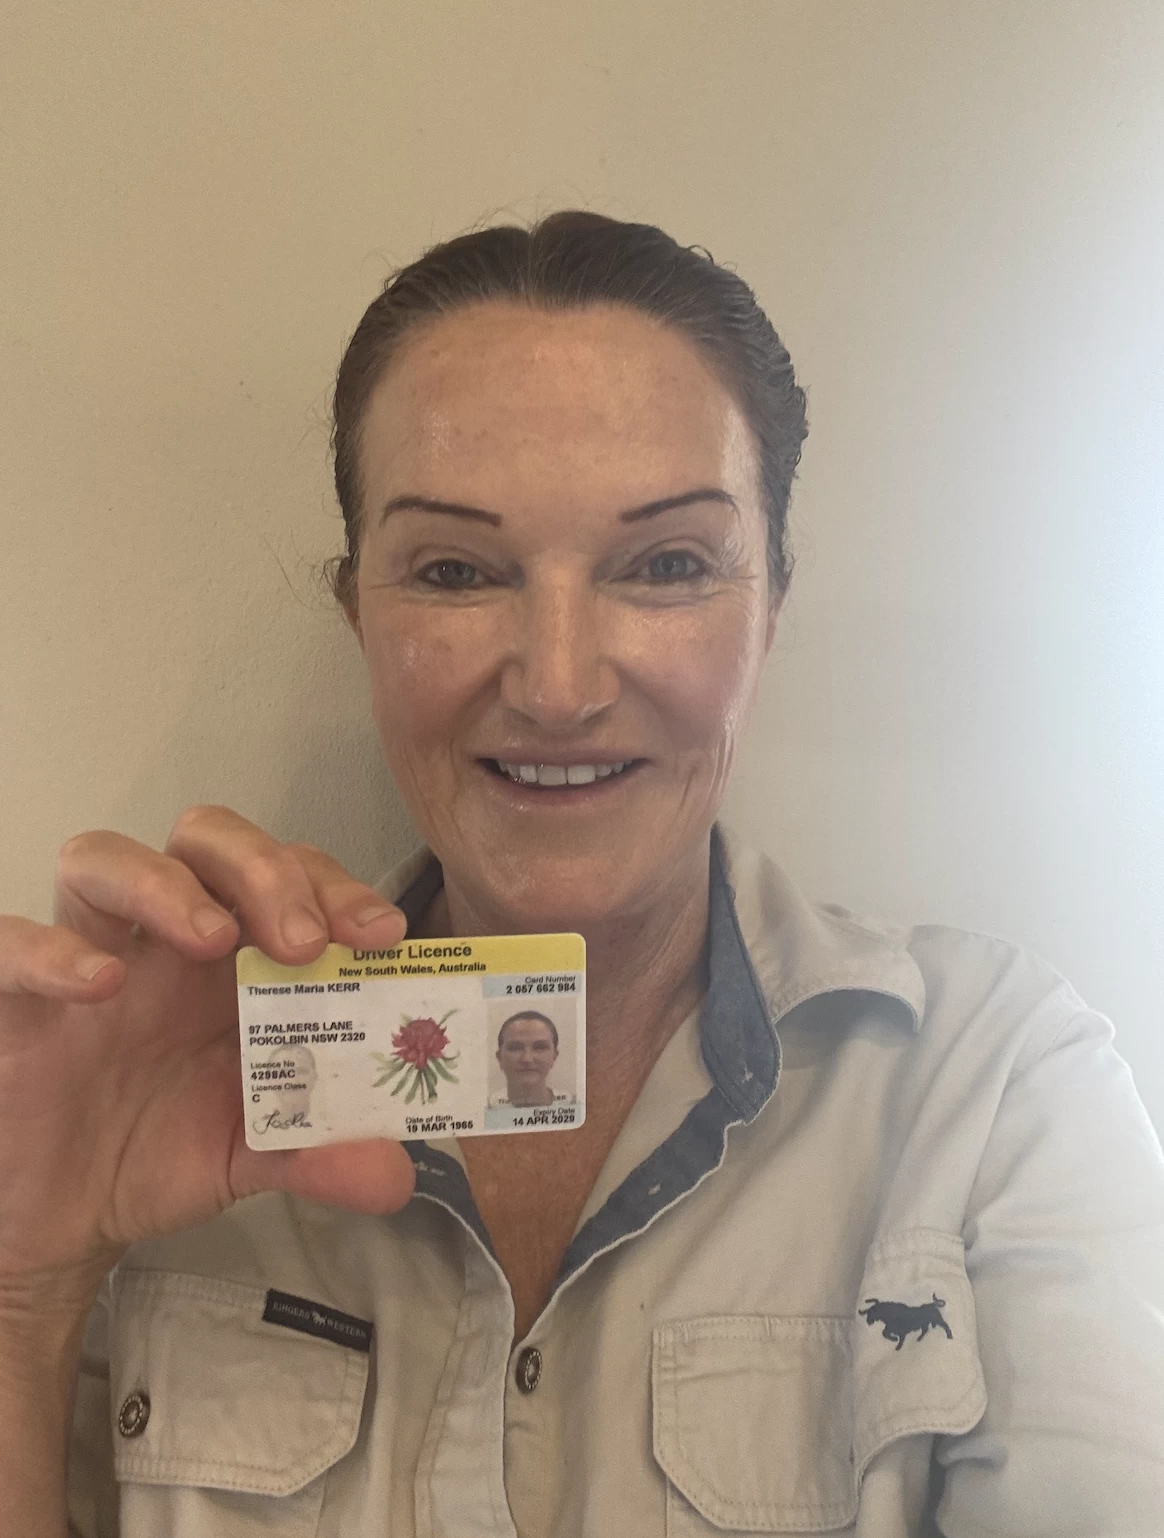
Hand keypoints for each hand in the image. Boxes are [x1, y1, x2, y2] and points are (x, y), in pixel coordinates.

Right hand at [0, 806, 415, 1301]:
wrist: (64, 1217)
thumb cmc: (163, 1149)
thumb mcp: (255, 1154)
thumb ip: (321, 1152)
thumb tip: (395, 1176)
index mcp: (236, 956)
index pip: (290, 876)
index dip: (336, 888)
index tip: (381, 935)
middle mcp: (162, 938)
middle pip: (206, 840)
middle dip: (263, 868)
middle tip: (302, 939)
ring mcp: (84, 954)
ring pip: (104, 858)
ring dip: (165, 883)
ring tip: (211, 937)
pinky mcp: (14, 1000)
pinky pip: (10, 943)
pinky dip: (52, 950)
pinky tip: (100, 982)